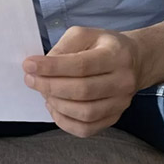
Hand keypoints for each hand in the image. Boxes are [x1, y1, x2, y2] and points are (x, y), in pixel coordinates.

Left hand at [22, 26, 142, 137]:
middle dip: (49, 86)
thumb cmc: (103, 46)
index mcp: (116, 55)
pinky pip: (86, 129)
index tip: (28, 65)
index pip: (81, 65)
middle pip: (82, 91)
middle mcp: (123, 81)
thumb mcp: (84, 35)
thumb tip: (42, 67)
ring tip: (43, 92)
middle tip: (30, 79)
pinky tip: (54, 106)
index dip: (52, 67)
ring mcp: (121, 103)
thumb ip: (63, 47)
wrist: (134, 61)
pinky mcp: (114, 118)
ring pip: (84, 113)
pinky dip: (64, 121)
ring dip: (56, 104)